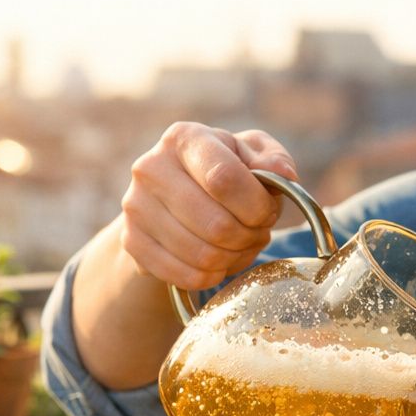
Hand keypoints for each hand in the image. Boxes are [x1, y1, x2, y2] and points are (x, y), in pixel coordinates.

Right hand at [120, 123, 298, 290]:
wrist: (171, 198)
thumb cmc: (223, 172)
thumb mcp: (252, 156)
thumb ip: (274, 162)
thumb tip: (284, 173)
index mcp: (185, 138)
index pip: (225, 179)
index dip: (257, 206)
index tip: (267, 213)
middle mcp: (151, 167)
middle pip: (217, 225)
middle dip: (249, 236)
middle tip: (256, 233)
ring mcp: (136, 206)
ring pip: (203, 255)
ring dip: (234, 258)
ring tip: (239, 245)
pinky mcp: (131, 241)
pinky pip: (185, 276)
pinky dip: (211, 276)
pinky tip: (218, 262)